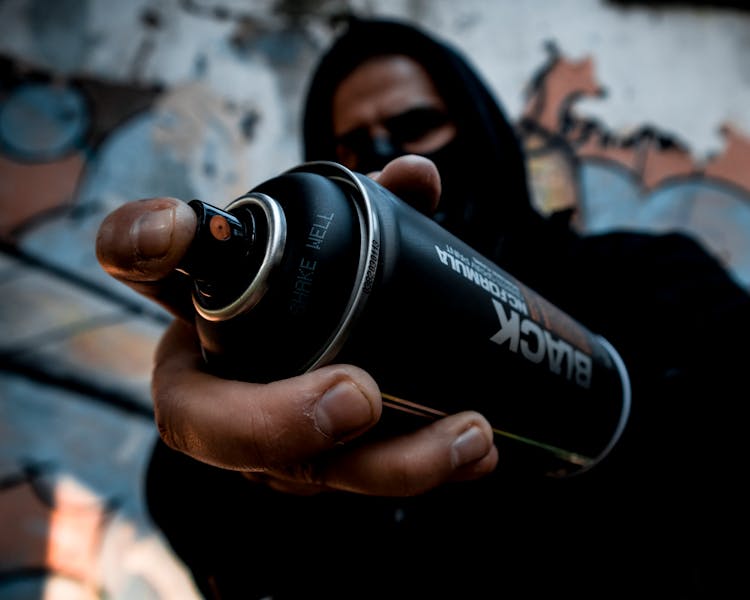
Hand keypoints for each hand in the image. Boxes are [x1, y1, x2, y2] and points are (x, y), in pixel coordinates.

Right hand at [96, 155, 497, 495]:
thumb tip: (418, 178)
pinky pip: (354, 479)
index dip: (140, 244)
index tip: (177, 226)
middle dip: (281, 421)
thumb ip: (364, 208)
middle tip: (361, 396)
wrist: (300, 348)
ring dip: (388, 463)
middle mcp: (210, 385)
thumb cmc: (301, 291)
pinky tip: (479, 455)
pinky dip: (420, 467)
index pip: (142, 266)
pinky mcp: (309, 472)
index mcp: (193, 302)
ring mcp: (258, 443)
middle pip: (211, 423)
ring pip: (300, 472)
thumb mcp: (320, 245)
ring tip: (469, 434)